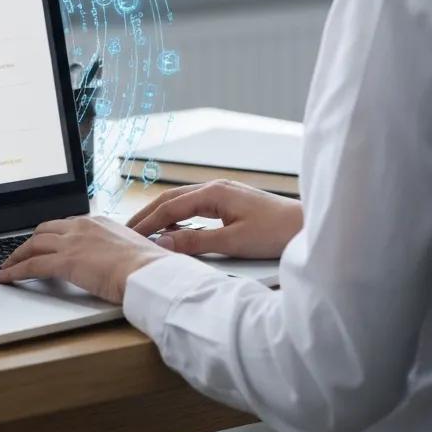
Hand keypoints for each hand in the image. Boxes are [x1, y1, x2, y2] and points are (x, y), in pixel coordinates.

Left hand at [0, 214, 170, 303]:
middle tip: (21, 253)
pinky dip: (14, 271)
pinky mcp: (65, 261)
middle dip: (30, 242)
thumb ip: (118, 251)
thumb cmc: (147, 266)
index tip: (45, 243)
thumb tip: (120, 260)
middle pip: (45, 230)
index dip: (52, 235)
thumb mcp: (131, 250)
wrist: (147, 271)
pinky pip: (31, 265)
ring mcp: (72, 242)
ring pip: (34, 244)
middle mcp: (82, 226)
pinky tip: (5, 278)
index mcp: (98, 222)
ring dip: (17, 255)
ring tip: (7, 266)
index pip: (66, 224)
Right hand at [126, 179, 302, 259]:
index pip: (170, 207)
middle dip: (148, 215)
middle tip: (127, 231)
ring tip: (145, 232)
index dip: (147, 223)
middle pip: (172, 200)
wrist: (305, 226)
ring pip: (183, 202)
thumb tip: (162, 244)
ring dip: (163, 216)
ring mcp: (223, 193)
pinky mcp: (231, 201)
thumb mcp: (232, 242)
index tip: (128, 236)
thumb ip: (195, 242)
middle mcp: (215, 187)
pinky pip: (196, 207)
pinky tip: (176, 231)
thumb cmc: (274, 232)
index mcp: (213, 193)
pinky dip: (180, 217)